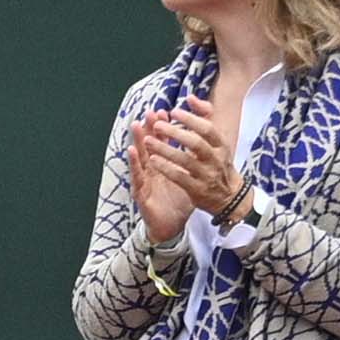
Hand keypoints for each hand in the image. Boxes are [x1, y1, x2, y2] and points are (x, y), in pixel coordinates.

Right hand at [131, 116, 194, 246]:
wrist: (170, 227)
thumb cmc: (179, 201)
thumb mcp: (194, 177)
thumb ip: (197, 161)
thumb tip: (207, 144)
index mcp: (166, 165)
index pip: (165, 142)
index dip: (166, 128)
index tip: (168, 112)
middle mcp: (153, 170)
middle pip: (151, 145)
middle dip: (151, 128)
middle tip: (151, 112)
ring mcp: (146, 181)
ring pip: (141, 157)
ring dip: (139, 140)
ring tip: (137, 125)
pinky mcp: (141, 193)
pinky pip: (138, 176)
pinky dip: (134, 163)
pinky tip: (132, 151)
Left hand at [146, 106, 242, 226]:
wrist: (229, 197)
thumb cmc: (217, 163)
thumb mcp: (216, 141)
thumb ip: (204, 118)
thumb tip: (190, 97)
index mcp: (221, 145)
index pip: (208, 129)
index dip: (191, 119)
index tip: (174, 111)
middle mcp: (215, 159)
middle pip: (196, 143)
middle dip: (176, 133)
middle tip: (156, 125)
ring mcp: (206, 175)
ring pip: (185, 161)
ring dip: (165, 149)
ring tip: (148, 141)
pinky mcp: (197, 190)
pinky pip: (179, 177)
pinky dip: (165, 168)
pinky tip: (152, 160)